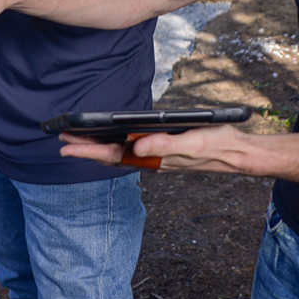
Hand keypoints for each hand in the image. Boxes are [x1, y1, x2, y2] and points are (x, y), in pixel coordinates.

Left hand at [60, 125, 248, 173]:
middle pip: (112, 154)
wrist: (237, 153)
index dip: (87, 150)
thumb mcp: (193, 142)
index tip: (65, 146)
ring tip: (78, 138)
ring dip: (98, 146)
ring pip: (121, 152)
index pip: (113, 155)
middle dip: (85, 148)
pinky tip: (112, 139)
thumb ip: (165, 144)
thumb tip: (137, 146)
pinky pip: (132, 150)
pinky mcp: (164, 152)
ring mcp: (157, 157)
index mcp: (155, 158)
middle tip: (61, 139)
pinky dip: (116, 144)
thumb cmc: (217, 145)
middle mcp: (152, 160)